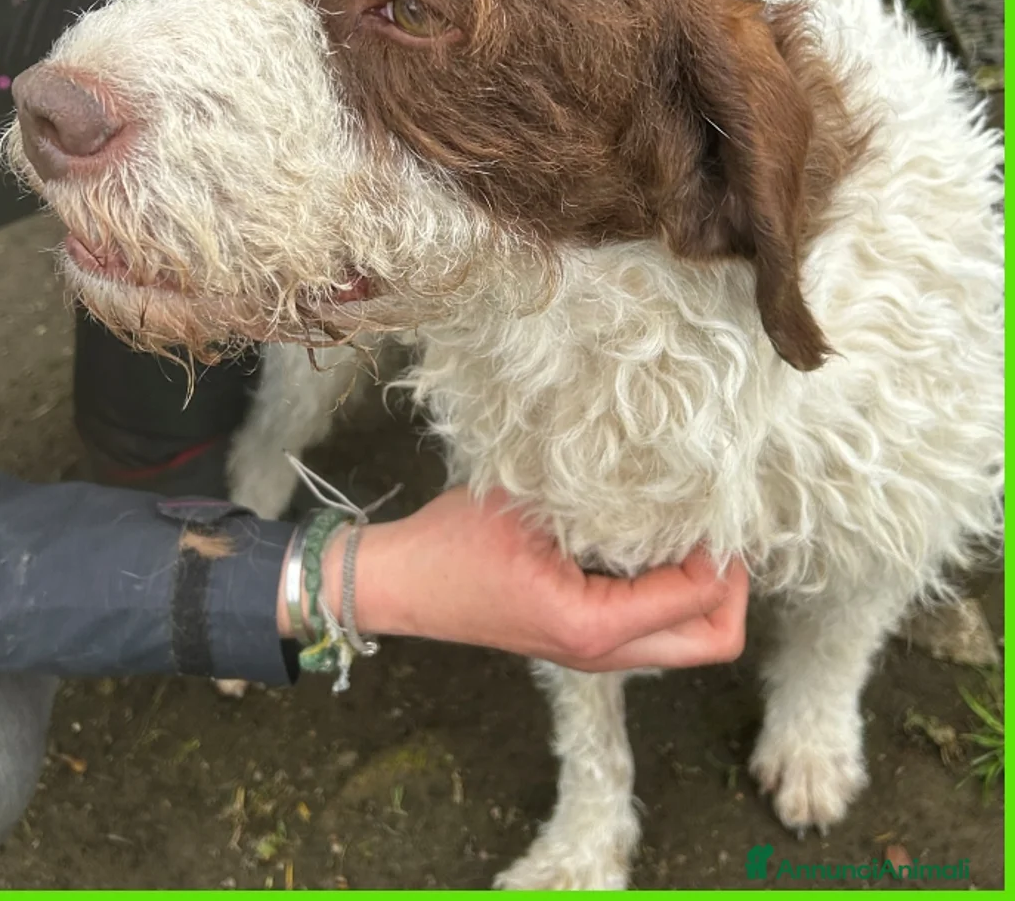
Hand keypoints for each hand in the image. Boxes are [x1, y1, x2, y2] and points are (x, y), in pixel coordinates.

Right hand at [313, 486, 747, 671]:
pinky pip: (657, 627)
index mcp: (593, 626)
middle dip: (733, 586)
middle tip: (719, 531)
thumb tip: (667, 481)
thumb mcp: (529, 507)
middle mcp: (605, 653)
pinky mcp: (586, 639)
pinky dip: (673, 592)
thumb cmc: (454, 544)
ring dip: (704, 589)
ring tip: (690, 531)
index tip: (711, 501)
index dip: (719, 550)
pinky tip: (652, 542)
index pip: (699, 599)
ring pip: (690, 639)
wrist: (402, 585)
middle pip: (714, 642)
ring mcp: (597, 653)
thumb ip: (601, 501)